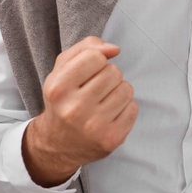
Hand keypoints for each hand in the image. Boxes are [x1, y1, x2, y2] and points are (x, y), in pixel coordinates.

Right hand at [22, 36, 136, 185]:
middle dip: (108, 76)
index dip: (96, 61)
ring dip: (118, 91)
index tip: (88, 72)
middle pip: (113, 72)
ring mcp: (94, 126)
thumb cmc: (63, 100)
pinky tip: (109, 115)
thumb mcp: (61, 69)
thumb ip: (86, 47)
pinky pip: (133, 108)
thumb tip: (114, 49)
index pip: (95, 57)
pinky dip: (125, 109)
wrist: (58, 144)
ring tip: (103, 102)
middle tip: (95, 90)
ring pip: (126, 89)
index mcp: (58, 88)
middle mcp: (74, 109)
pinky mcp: (112, 138)